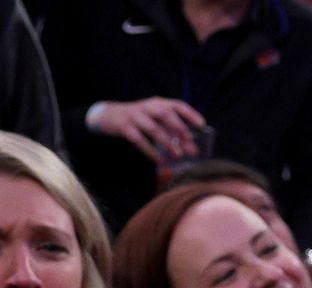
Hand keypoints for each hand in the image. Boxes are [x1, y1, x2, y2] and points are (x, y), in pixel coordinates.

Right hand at [91, 96, 206, 161]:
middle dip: (179, 129)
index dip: (190, 113)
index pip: (177, 105)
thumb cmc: (139, 119)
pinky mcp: (124, 127)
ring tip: (178, 155)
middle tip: (190, 143)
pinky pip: (138, 139)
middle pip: (165, 114)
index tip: (202, 125)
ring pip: (153, 128)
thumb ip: (170, 129)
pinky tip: (159, 160)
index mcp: (158, 103)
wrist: (108, 116)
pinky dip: (150, 150)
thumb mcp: (155, 118)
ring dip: (167, 142)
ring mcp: (135, 116)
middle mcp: (147, 107)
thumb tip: (190, 147)